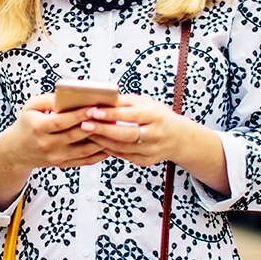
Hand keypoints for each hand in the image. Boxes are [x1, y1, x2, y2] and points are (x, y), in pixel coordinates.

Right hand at [0, 93, 108, 211]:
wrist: (16, 150)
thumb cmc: (27, 123)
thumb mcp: (31, 107)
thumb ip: (49, 99)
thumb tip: (70, 95)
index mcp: (38, 128)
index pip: (61, 122)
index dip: (78, 115)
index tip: (94, 106)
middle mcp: (47, 145)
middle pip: (74, 136)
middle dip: (94, 125)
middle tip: (110, 116)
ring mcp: (55, 157)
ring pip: (83, 151)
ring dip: (100, 141)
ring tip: (113, 129)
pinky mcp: (62, 164)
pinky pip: (83, 161)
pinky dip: (98, 154)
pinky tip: (109, 144)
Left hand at [80, 93, 229, 194]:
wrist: (178, 138)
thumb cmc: (157, 115)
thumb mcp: (145, 103)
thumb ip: (123, 102)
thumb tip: (99, 98)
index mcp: (154, 116)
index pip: (130, 115)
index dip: (110, 114)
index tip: (92, 111)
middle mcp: (154, 135)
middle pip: (124, 135)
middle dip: (102, 130)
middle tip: (83, 124)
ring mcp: (150, 151)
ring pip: (120, 148)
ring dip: (100, 140)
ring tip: (85, 132)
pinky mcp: (144, 161)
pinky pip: (122, 155)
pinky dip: (107, 148)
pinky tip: (95, 142)